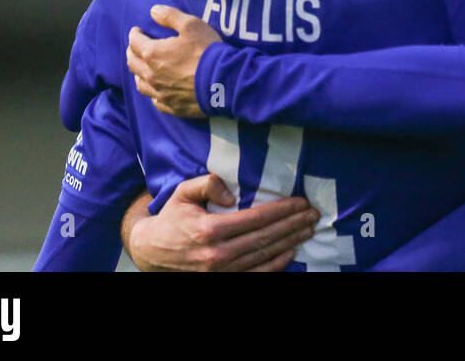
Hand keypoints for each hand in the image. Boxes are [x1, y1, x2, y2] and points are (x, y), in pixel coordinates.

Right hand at [124, 176, 318, 271]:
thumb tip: (232, 194)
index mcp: (209, 229)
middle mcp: (217, 254)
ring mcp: (220, 271)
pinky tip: (291, 252)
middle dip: (293, 224)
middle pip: (266, 237)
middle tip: (313, 214)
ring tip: (308, 229)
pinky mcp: (222, 280)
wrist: (151, 253)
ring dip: (290, 242)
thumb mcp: (183, 193)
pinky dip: (276, 264)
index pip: (256, 218)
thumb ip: (207, 184)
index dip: (282, 210)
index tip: (301, 202)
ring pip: (264, 255)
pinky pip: (256, 274)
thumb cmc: (172, 217)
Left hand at [128, 4, 221, 116]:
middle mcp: (151, 75)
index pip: (135, 42)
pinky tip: (158, 90)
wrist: (224, 81)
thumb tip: (153, 11)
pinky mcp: (171, 106)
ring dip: (139, 73)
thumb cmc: (207, 51)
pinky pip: (155, 100)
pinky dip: (153, 92)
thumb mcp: (191, 25)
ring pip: (140, 84)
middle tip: (136, 47)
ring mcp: (160, 93)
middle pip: (133, 63)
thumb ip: (170, 16)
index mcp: (152, 54)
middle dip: (132, 52)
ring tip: (143, 68)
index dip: (135, 34)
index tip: (137, 31)